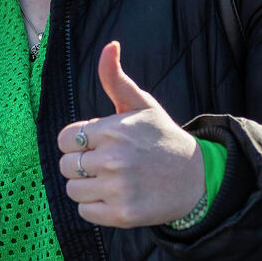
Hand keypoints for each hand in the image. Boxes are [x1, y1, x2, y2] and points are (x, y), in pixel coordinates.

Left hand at [56, 41, 205, 227]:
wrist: (197, 178)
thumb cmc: (163, 138)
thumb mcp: (142, 105)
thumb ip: (116, 78)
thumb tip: (110, 45)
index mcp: (112, 130)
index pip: (65, 139)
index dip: (77, 142)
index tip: (96, 145)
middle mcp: (112, 159)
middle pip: (66, 165)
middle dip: (81, 164)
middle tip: (106, 164)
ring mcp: (117, 188)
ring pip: (72, 190)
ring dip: (87, 187)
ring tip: (111, 181)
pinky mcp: (122, 214)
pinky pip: (85, 212)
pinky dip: (96, 207)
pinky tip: (116, 197)